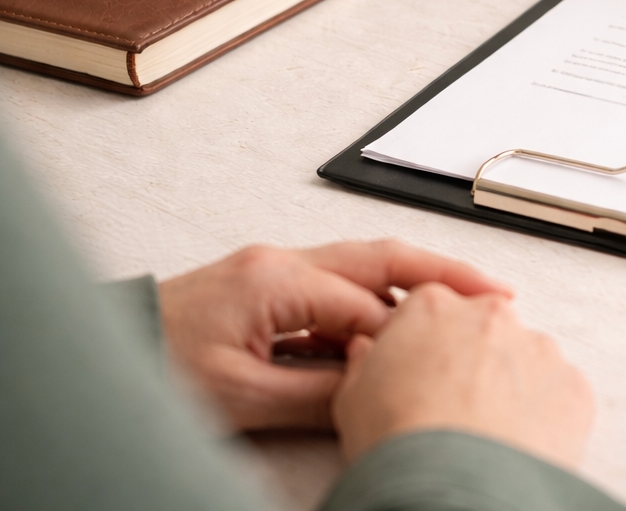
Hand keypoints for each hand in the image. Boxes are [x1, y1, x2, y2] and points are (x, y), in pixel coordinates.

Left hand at [159, 240, 511, 431]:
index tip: (441, 359)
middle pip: (383, 258)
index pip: (370, 304)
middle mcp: (280, 261)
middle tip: (497, 292)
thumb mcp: (241, 396)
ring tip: (460, 304)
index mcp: (277, 280)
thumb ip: (319, 392)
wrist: (100, 353)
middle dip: (444, 275)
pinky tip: (393, 326)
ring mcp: (272, 268)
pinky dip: (374, 300)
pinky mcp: (263, 284)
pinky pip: (336, 284)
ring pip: (364, 266)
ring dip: (413, 284)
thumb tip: (376, 389)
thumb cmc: (153, 370)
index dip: (406, 337)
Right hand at [332, 283, 593, 469]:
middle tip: (455, 406)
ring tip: (487, 432)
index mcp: (434, 307)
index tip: (425, 370)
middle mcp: (491, 316)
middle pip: (484, 327)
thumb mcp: (352, 398)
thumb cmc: (400, 444)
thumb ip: (366, 361)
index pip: (432, 307)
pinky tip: (517, 442)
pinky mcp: (573, 385)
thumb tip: (370, 352)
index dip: (426, 343)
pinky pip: (560, 392)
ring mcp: (538, 348)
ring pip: (526, 359)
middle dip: (474, 359)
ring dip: (513, 385)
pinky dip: (545, 413)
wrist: (451, 488)